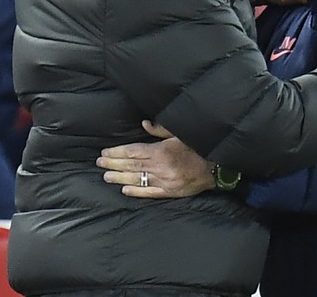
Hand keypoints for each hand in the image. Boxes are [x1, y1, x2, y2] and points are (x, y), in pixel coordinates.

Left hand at [96, 120, 214, 197]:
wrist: (217, 166)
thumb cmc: (198, 147)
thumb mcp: (180, 133)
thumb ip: (161, 130)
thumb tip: (145, 124)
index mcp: (161, 151)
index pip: (133, 152)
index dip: (117, 153)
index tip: (105, 153)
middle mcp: (160, 167)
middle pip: (131, 166)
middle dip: (113, 164)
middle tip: (100, 164)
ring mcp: (164, 181)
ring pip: (137, 179)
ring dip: (120, 178)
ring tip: (106, 176)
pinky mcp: (170, 192)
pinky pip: (150, 193)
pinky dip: (136, 191)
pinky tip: (125, 190)